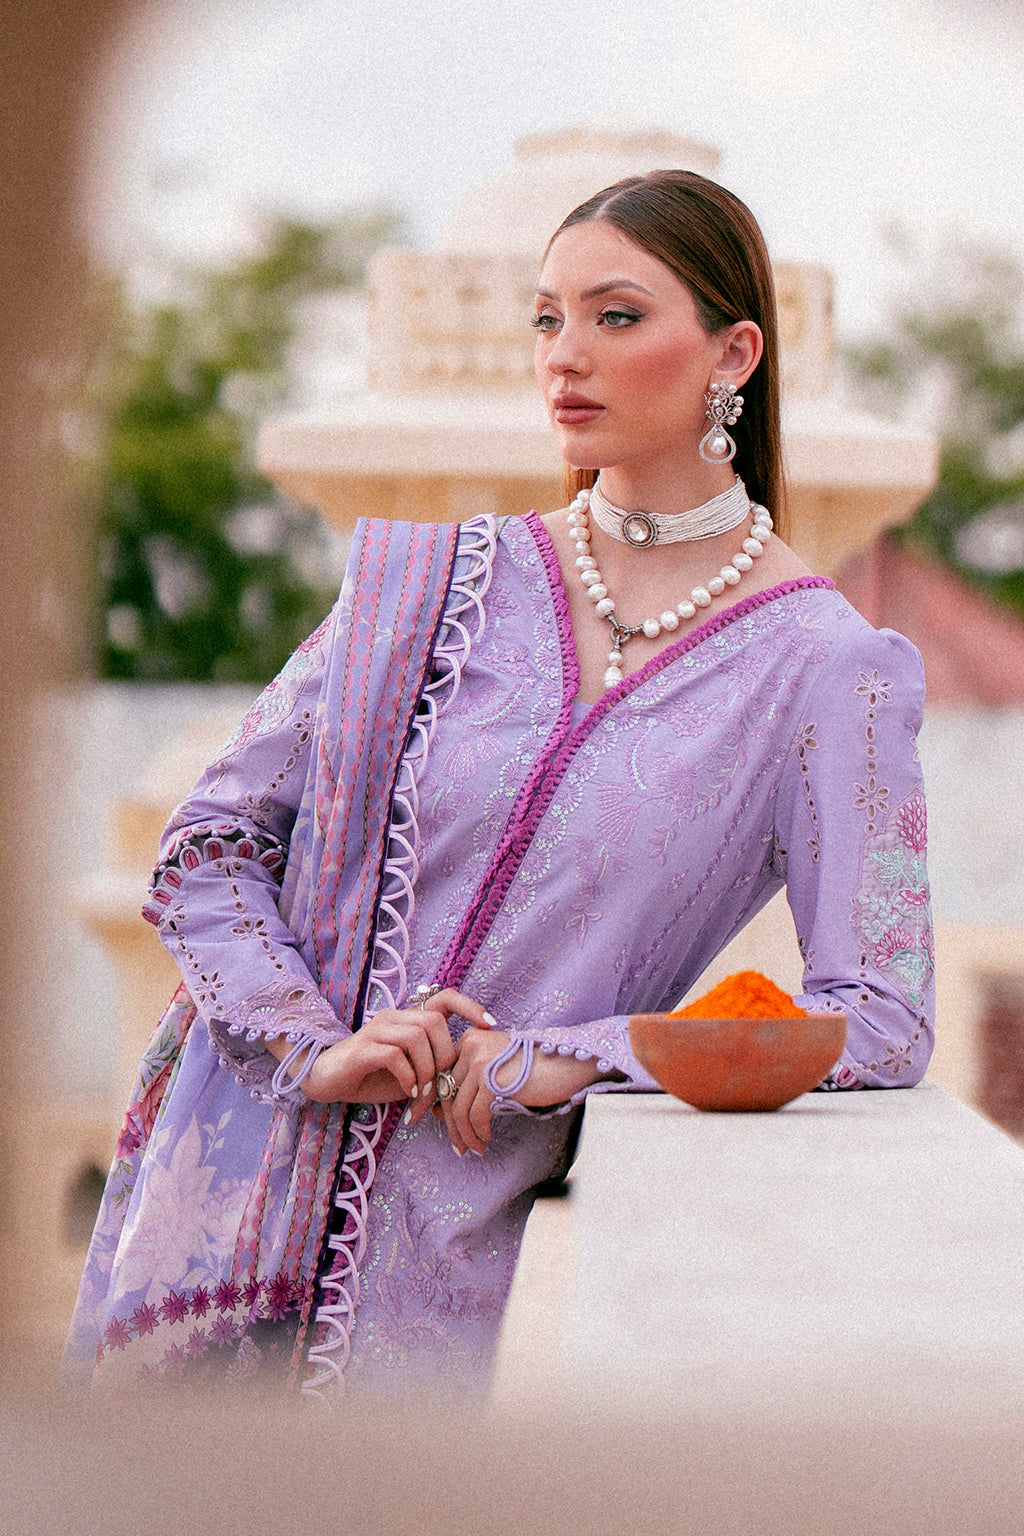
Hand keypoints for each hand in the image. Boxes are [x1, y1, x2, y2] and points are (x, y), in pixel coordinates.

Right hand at [294, 989, 492, 1106]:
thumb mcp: (410, 1075)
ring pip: (417, 1036)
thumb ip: (433, 1071)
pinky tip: (408, 1092)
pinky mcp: (363, 1048)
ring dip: (427, 1070)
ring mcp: (376, 1030)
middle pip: (434, 1021)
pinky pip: (395, 1054)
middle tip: (442, 1084)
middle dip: (445, 1055)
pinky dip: (408, 1076)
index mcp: (407, 1019)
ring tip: (423, 1094)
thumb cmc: (371, 1078)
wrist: (326, 1082)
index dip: (470, 1007)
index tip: (490, 1024)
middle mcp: (393, 1017)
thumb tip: (462, 1083)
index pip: (444, 997)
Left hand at [434, 1029, 620, 1154]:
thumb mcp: (496, 1072)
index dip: (440, 1106)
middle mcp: (470, 1046)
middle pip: (448, 1094)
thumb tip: (437, 1112)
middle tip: (459, 1147)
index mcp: (469, 1039)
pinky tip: (487, 1139)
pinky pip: (475, 1115)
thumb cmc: (533, 1069)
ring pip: (459, 1109)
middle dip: (451, 1126)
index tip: (444, 1127)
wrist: (566, 1062)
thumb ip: (468, 1085)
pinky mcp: (492, 1080)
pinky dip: (478, 1132)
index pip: (443, 1077)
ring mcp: (480, 1062)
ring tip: (474, 1149)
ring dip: (465, 1135)